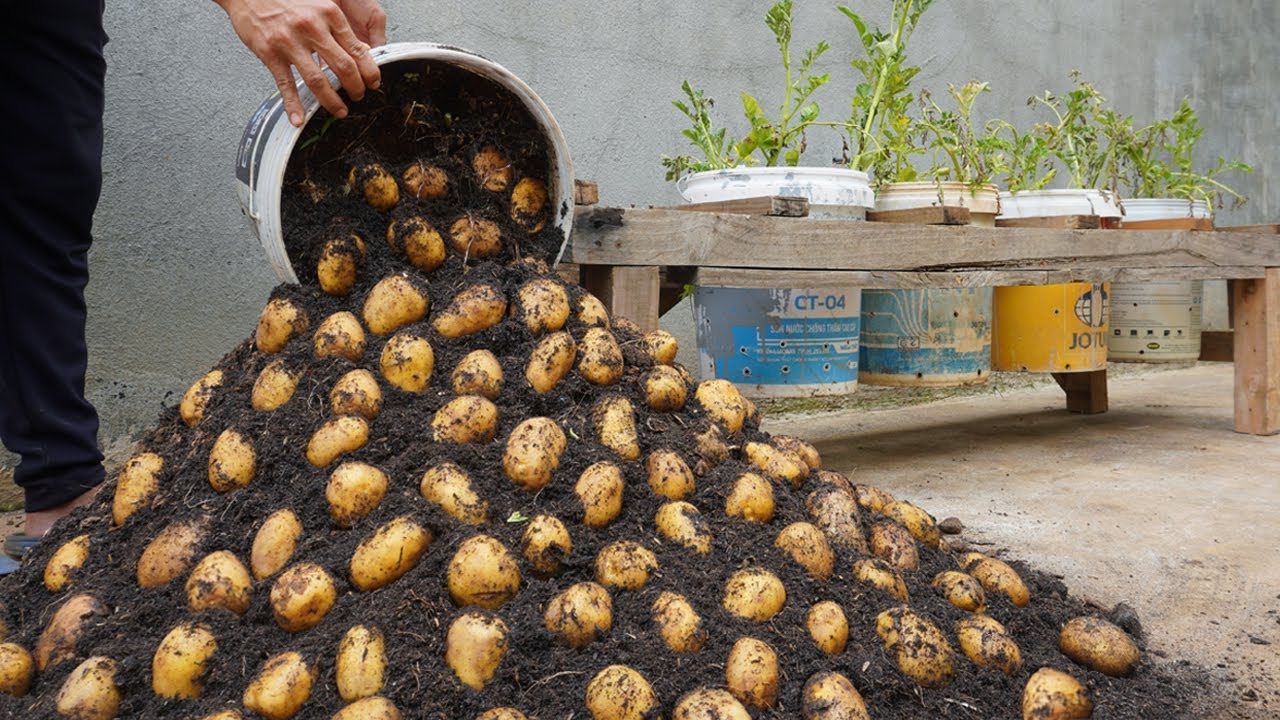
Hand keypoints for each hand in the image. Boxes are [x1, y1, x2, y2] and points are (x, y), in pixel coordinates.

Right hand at [215, 0, 387, 126]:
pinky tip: (299, 118)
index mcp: (329, 14)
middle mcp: (312, 27)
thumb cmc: (285, 0)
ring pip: (318, 80)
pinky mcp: (270, 52)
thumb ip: (337, 29)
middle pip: (344, 67)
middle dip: (356, 89)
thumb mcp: (319, 5)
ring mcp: (290, 41)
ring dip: (332, 101)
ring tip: (340, 110)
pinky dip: (293, 105)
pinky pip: (286, 84)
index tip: (374, 83)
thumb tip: (360, 52)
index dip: (369, 72)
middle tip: (359, 97)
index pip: (358, 50)